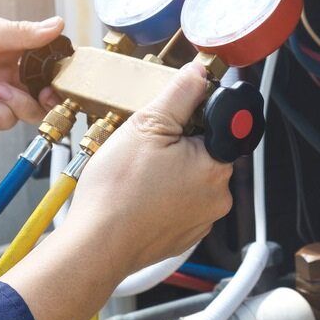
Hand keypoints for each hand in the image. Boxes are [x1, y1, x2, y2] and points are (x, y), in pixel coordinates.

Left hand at [0, 11, 63, 128]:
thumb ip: (17, 34)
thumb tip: (56, 24)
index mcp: (2, 40)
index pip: (42, 54)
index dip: (56, 66)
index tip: (64, 75)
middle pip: (39, 85)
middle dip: (45, 93)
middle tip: (44, 94)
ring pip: (24, 106)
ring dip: (19, 103)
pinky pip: (0, 121)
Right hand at [2, 62, 232, 319]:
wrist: (95, 246)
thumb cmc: (117, 192)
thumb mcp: (147, 125)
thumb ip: (180, 94)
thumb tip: (199, 73)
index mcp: (216, 165)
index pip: (224, 125)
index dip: (198, 115)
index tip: (176, 117)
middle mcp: (219, 196)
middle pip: (207, 151)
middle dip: (181, 142)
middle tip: (148, 145)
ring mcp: (203, 219)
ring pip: (192, 178)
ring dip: (171, 169)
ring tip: (138, 172)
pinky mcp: (185, 235)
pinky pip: (181, 203)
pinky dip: (164, 195)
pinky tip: (139, 193)